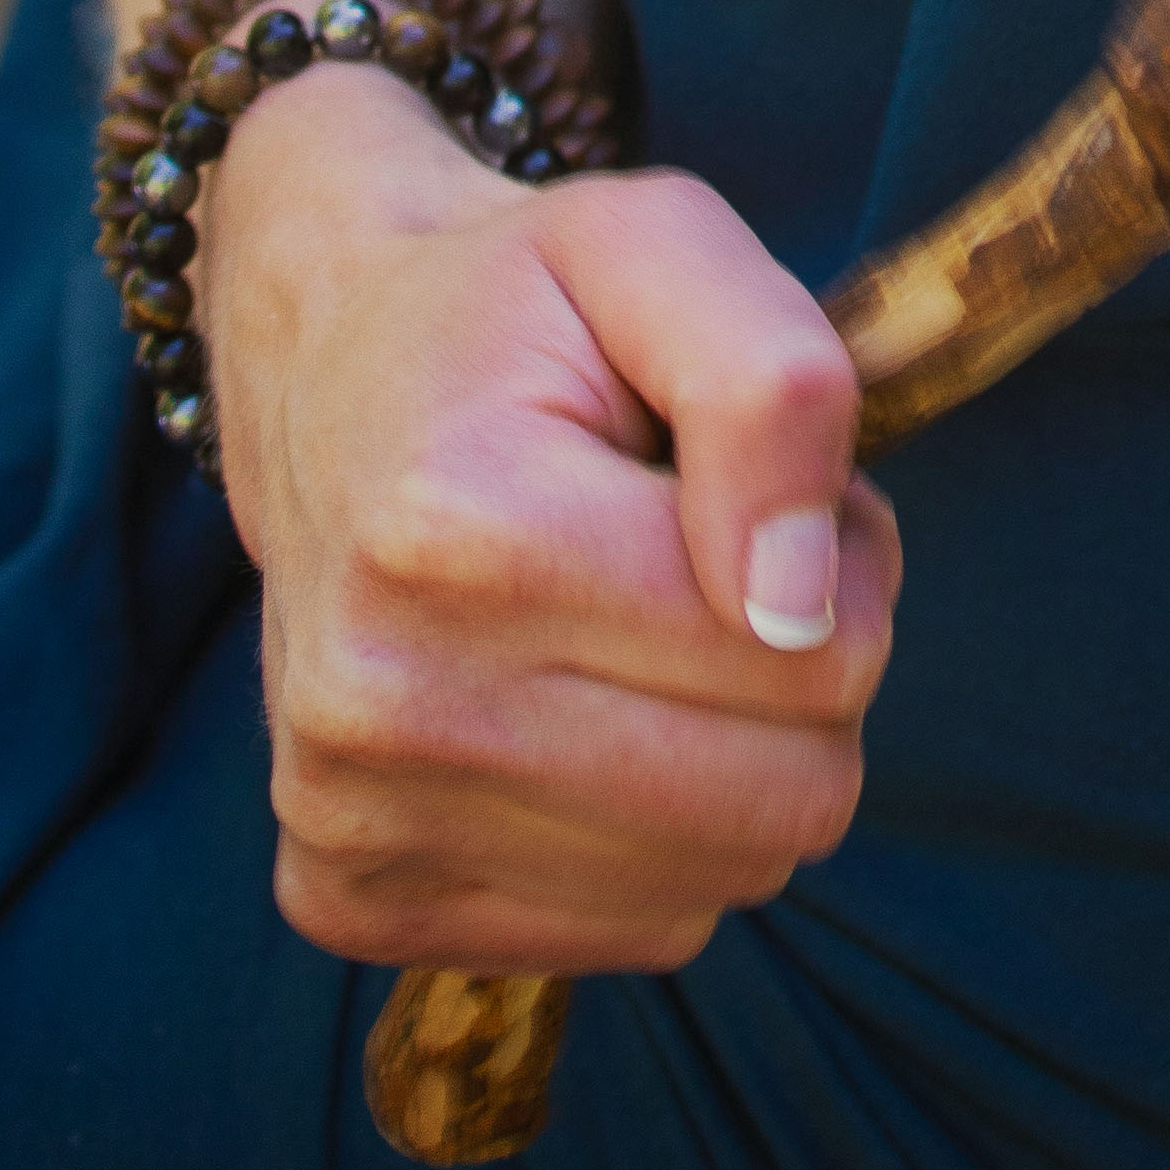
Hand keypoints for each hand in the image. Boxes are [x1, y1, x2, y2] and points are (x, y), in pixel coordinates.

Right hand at [193, 68, 897, 977]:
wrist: (322, 372)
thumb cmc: (522, 308)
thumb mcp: (664, 239)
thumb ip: (772, 386)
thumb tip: (797, 610)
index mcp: (459, 528)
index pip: (812, 659)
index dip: (847, 564)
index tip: (770, 493)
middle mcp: (380, 700)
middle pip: (783, 798)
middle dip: (806, 675)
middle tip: (729, 563)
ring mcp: (350, 820)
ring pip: (720, 880)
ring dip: (736, 754)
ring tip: (654, 624)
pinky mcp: (348, 901)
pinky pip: (636, 931)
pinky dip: (655, 831)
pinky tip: (581, 706)